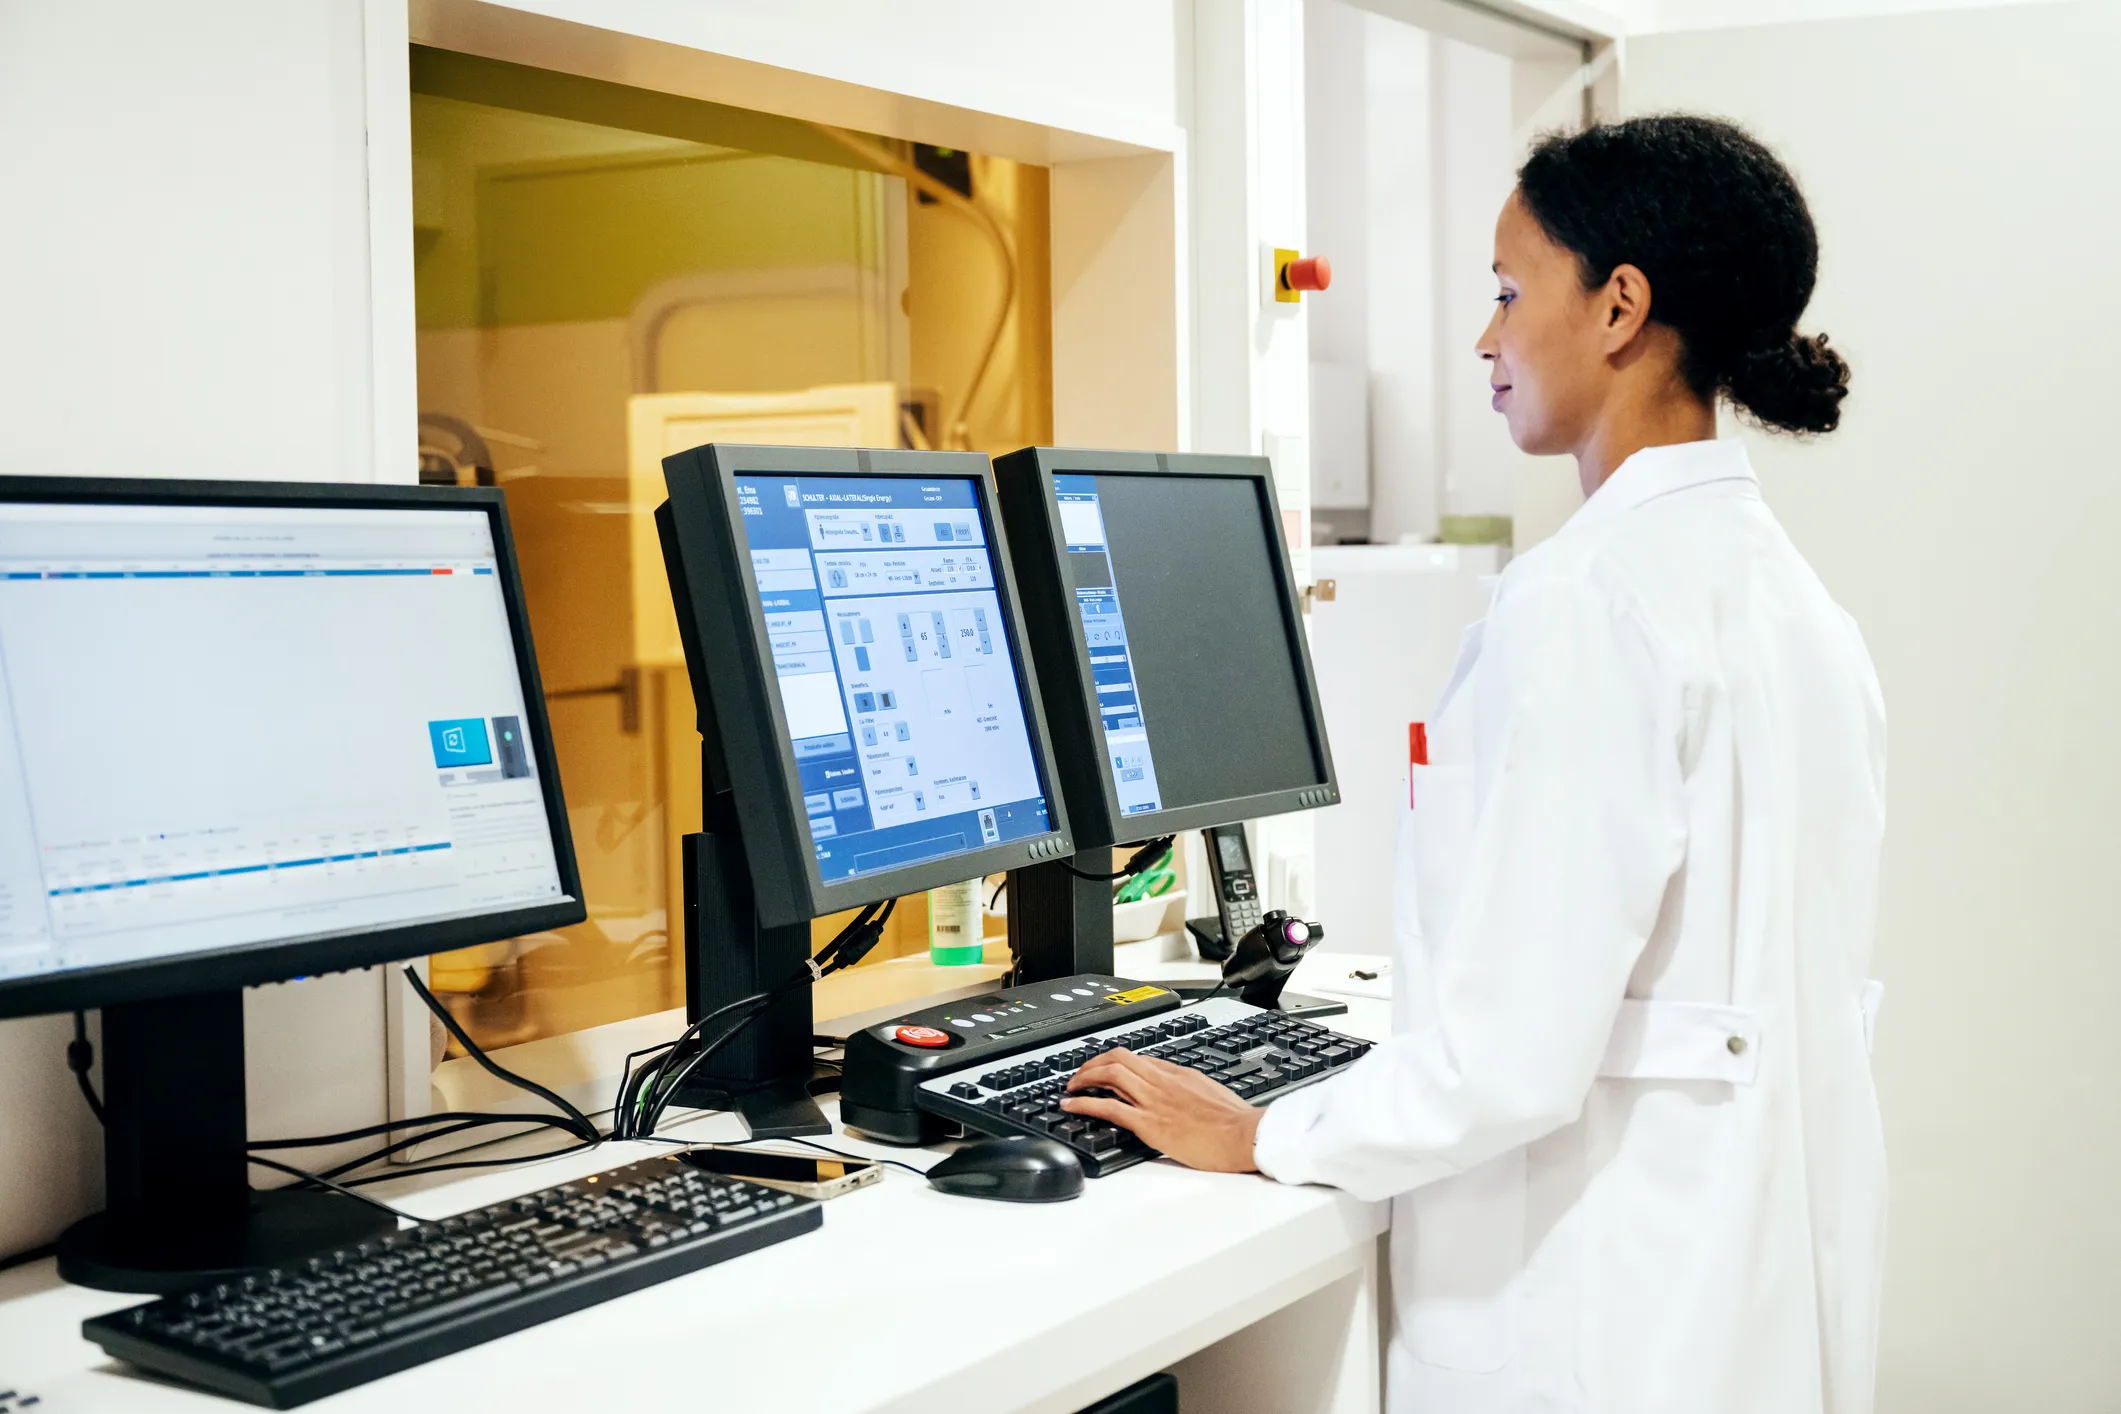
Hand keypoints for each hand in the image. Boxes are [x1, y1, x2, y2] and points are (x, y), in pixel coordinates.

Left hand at [1060, 1049, 1262, 1172]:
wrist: (1246, 1135)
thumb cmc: (1236, 1122)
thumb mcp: (1212, 1094)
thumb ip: (1190, 1089)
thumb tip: (1179, 1092)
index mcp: (1179, 1073)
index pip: (1139, 1059)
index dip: (1116, 1062)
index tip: (1105, 1070)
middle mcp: (1163, 1081)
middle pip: (1119, 1058)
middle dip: (1093, 1063)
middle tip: (1080, 1074)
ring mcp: (1154, 1101)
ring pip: (1110, 1074)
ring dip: (1084, 1078)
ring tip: (1070, 1087)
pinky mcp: (1150, 1123)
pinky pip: (1109, 1107)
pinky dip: (1084, 1103)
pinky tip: (1072, 1105)